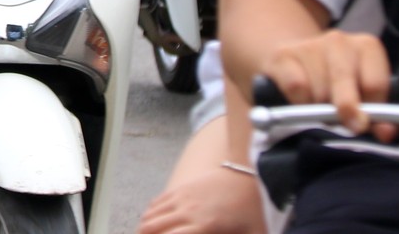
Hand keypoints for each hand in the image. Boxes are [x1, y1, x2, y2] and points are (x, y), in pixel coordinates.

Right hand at [137, 165, 266, 233]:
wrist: (245, 171)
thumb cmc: (251, 207)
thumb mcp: (255, 233)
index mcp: (203, 225)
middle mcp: (186, 211)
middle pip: (152, 228)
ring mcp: (181, 197)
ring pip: (150, 215)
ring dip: (144, 229)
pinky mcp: (180, 188)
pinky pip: (156, 203)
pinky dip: (148, 215)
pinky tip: (149, 224)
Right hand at [263, 29, 393, 139]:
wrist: (296, 61)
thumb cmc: (338, 83)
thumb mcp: (364, 94)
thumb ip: (379, 114)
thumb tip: (386, 133)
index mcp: (367, 47)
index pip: (375, 83)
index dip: (373, 109)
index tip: (367, 124)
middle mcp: (339, 40)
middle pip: (346, 82)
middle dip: (348, 110)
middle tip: (350, 126)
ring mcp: (309, 45)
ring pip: (320, 90)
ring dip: (322, 109)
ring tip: (324, 109)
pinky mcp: (283, 55)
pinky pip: (297, 88)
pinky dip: (301, 103)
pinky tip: (304, 102)